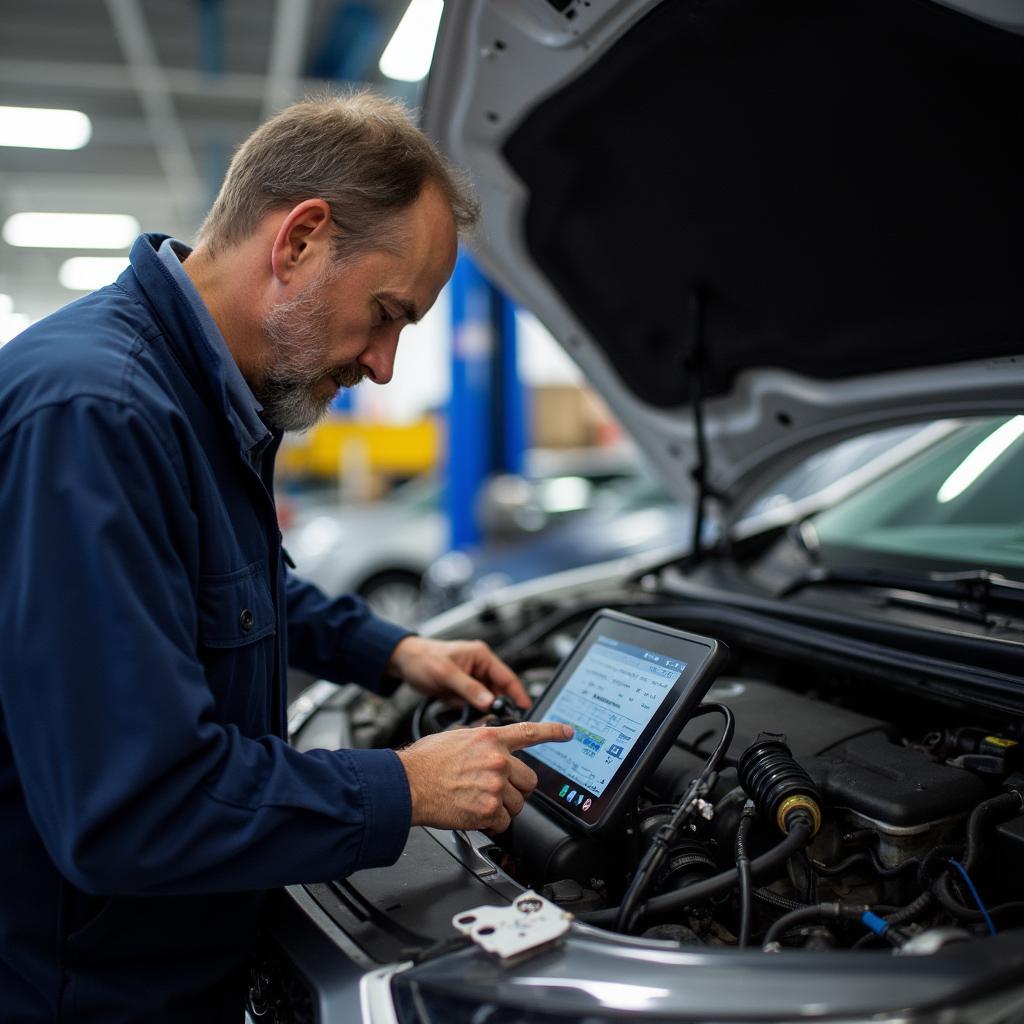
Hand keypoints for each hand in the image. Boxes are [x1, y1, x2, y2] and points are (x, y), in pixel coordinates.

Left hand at [386, 635, 529, 710]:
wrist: (404, 662)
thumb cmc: (424, 658)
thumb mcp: (447, 674)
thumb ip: (468, 688)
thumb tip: (488, 701)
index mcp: (481, 657)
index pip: (507, 677)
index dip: (518, 694)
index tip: (526, 709)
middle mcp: (480, 668)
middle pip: (499, 692)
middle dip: (498, 707)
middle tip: (497, 722)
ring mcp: (472, 681)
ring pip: (487, 701)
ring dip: (483, 712)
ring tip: (478, 721)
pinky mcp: (463, 691)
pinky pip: (474, 705)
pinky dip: (472, 714)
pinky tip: (467, 720)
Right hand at [396, 721, 573, 832]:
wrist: (407, 784)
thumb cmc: (424, 762)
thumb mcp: (456, 737)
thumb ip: (481, 740)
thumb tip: (492, 744)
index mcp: (491, 738)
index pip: (530, 732)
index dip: (554, 732)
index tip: (569, 733)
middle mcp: (497, 759)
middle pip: (529, 780)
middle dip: (515, 788)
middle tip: (495, 790)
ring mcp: (495, 785)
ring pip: (518, 804)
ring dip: (502, 807)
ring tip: (477, 801)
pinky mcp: (488, 809)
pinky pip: (503, 822)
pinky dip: (491, 823)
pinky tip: (474, 814)